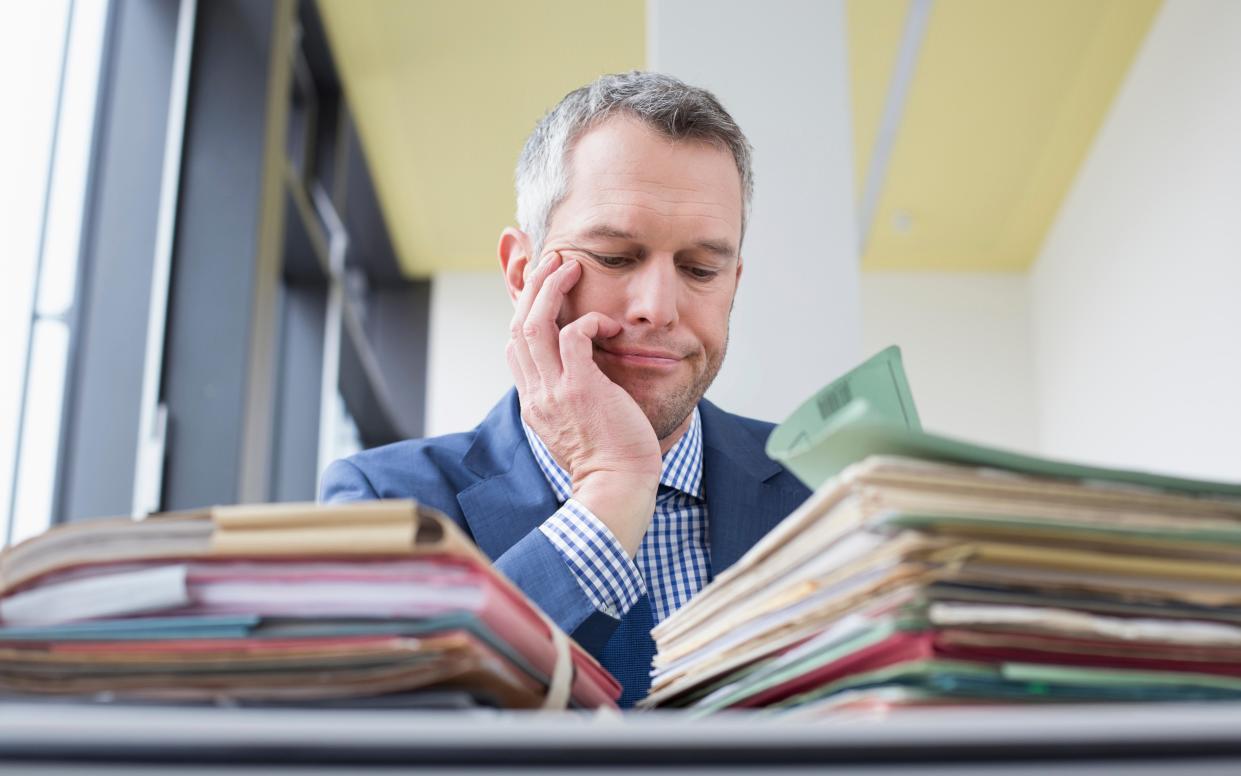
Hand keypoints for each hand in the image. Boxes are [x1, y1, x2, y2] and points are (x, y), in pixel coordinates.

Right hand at [506, 251, 660, 555]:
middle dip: (532, 287)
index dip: (526, 311)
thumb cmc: (608, 461)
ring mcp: (554, 390)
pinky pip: (574, 335)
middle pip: (518, 325)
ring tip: (570, 267)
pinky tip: (609, 324)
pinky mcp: (581, 388)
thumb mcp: (574, 427)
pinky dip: (589, 320)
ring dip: (551, 288)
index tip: (546, 291)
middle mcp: (536, 393)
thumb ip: (568, 398)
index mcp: (533, 401)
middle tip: (553, 262)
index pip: (515, 346)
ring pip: (535, 323)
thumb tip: (580, 374)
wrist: (616, 488)